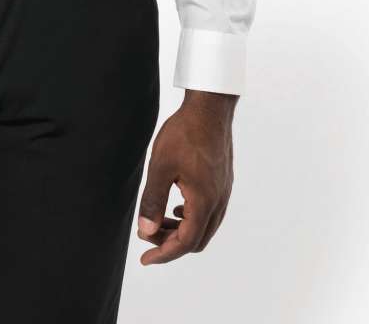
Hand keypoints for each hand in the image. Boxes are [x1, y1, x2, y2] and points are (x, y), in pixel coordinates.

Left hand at [136, 89, 236, 263]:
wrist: (210, 108)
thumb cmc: (184, 133)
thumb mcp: (161, 166)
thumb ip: (153, 200)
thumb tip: (146, 231)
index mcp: (204, 201)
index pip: (185, 242)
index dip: (164, 254)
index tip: (145, 259)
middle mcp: (218, 201)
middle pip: (197, 240)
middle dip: (170, 243)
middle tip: (147, 235)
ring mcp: (223, 192)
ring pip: (204, 227)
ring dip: (181, 231)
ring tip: (158, 222)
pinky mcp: (223, 182)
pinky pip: (209, 213)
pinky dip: (191, 218)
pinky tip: (176, 207)